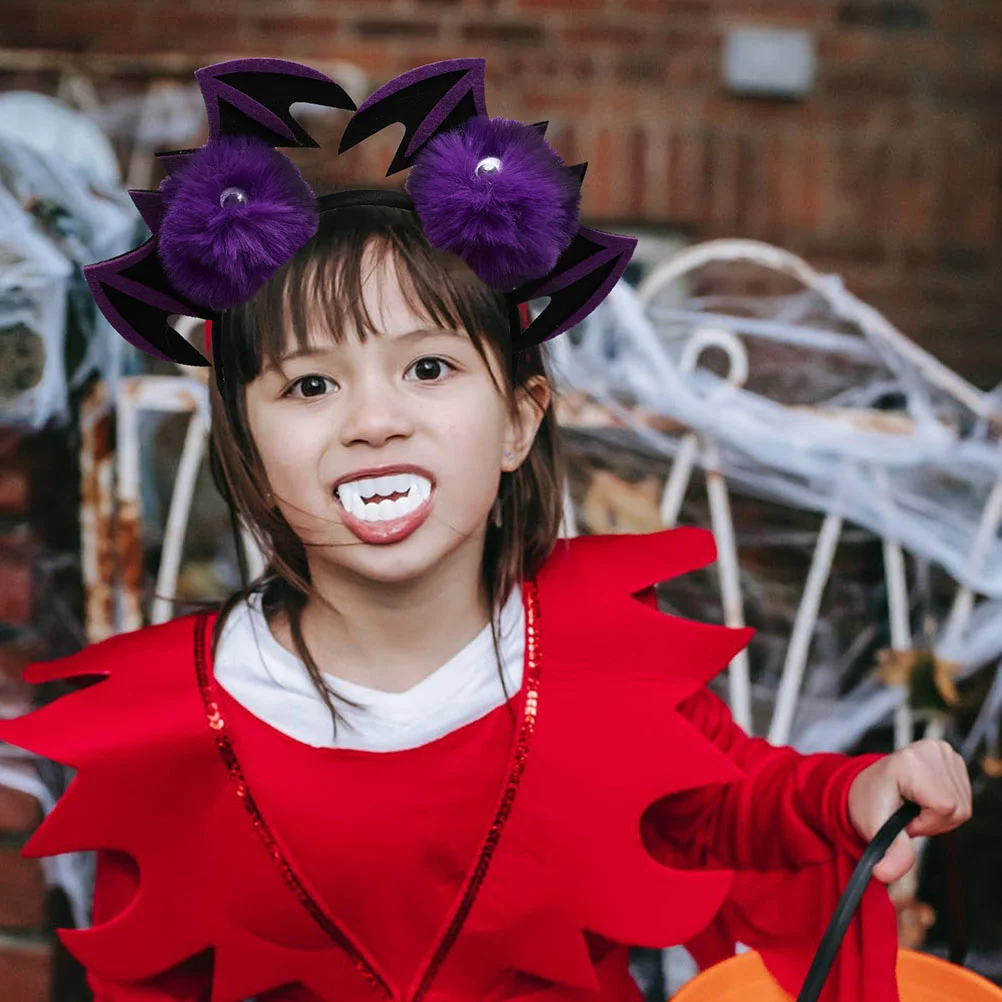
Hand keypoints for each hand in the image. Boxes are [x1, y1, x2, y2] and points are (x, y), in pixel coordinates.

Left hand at [847, 739, 971, 882]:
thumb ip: (889, 851)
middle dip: (933, 822)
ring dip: (940, 816)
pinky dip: (946, 807)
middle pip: (959, 807)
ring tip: (914, 807)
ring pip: (964, 805)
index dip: (926, 823)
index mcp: (911, 762)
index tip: (904, 820)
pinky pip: (964, 797)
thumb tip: (885, 874)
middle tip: (907, 815)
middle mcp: (931, 750)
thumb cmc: (868, 803)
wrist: (866, 787)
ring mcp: (943, 751)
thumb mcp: (875, 828)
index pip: (945, 807)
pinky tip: (925, 799)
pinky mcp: (950, 757)